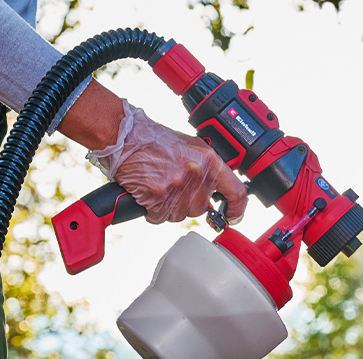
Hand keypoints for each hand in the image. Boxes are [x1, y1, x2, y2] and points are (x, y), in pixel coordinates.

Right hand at [87, 100, 247, 223]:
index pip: (236, 191)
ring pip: (179, 215)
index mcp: (209, 160)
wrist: (125, 137)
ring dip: (168, 207)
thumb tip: (219, 188)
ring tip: (158, 186)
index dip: (237, 209)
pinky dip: (152, 211)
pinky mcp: (157, 197)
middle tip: (172, 186)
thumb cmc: (154, 140)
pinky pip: (159, 217)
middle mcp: (196, 174)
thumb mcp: (191, 147)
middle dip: (187, 203)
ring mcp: (177, 186)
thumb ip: (207, 167)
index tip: (232, 217)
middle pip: (201, 208)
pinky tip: (147, 193)